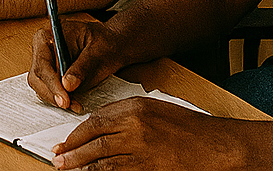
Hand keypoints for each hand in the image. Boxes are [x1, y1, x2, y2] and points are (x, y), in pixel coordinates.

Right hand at [28, 14, 118, 109]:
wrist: (111, 44)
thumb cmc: (105, 42)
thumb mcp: (98, 51)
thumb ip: (82, 67)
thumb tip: (67, 85)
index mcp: (49, 35)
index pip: (42, 62)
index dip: (51, 82)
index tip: (63, 98)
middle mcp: (43, 49)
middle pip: (37, 77)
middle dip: (52, 94)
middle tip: (70, 105)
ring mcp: (46, 63)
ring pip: (41, 86)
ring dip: (56, 99)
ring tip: (76, 105)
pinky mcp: (52, 75)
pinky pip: (49, 90)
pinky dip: (60, 99)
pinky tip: (74, 102)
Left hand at [50, 96, 238, 170]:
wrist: (216, 146)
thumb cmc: (187, 128)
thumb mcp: (154, 110)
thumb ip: (125, 116)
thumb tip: (98, 128)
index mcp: (135, 108)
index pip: (95, 121)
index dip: (76, 134)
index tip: (63, 142)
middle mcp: (135, 126)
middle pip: (94, 140)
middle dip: (72, 151)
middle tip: (57, 159)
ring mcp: (141, 149)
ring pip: (102, 160)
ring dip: (81, 166)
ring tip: (66, 169)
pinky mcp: (148, 168)